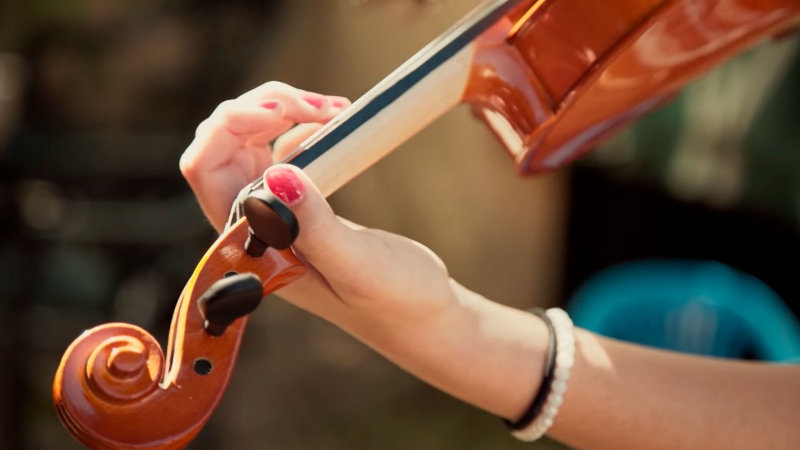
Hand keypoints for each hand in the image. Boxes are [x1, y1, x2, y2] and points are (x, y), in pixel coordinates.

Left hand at [180, 81, 544, 424]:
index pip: (206, 169)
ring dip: (285, 112)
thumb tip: (275, 175)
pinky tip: (336, 123)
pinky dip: (303, 126)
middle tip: (323, 106)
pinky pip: (281, 149)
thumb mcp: (360, 266)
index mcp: (252, 246)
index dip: (230, 126)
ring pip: (250, 141)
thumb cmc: (396, 301)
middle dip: (263, 109)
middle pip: (222, 144)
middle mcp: (252, 228)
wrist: (423, 316)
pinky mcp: (298, 206)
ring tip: (336, 109)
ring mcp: (273, 214)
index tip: (283, 110)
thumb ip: (315, 227)